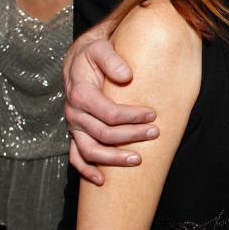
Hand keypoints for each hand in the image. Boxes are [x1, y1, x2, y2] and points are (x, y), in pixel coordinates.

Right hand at [63, 19, 158, 184]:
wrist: (79, 58)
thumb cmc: (94, 53)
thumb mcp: (101, 49)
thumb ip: (113, 60)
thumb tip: (127, 76)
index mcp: (80, 93)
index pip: (109, 113)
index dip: (132, 117)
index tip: (152, 115)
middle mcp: (74, 113)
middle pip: (103, 134)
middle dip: (131, 137)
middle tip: (154, 133)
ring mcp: (74, 126)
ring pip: (90, 150)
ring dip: (113, 159)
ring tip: (137, 160)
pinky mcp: (75, 132)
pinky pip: (76, 156)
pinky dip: (86, 170)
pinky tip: (101, 180)